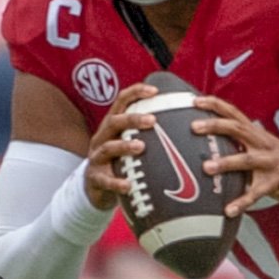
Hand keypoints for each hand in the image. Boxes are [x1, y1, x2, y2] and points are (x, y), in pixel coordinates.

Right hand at [84, 83, 158, 209]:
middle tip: (152, 120)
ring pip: (108, 148)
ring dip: (124, 146)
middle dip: (132, 119)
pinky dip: (116, 182)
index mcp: (113, 126)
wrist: (95, 188)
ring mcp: (96, 158)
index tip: (155, 91)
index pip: (121, 102)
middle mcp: (102, 138)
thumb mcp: (130, 143)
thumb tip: (183, 123)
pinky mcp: (94, 178)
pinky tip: (128, 185)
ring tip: (141, 147)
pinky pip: (104, 180)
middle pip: (114, 122)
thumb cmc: (120, 161)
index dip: (136, 93)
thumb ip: (149, 133)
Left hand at [192, 96, 278, 215]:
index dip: (215, 105)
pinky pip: (257, 193)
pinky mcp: (276, 182)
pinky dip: (242, 202)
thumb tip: (206, 145)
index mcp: (256, 133)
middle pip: (238, 129)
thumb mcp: (260, 146)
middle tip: (194, 127)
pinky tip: (229, 210)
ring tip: (207, 168)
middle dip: (215, 126)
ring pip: (247, 160)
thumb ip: (239, 143)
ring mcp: (270, 162)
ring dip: (226, 162)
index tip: (195, 101)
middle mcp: (262, 143)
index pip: (234, 113)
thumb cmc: (277, 161)